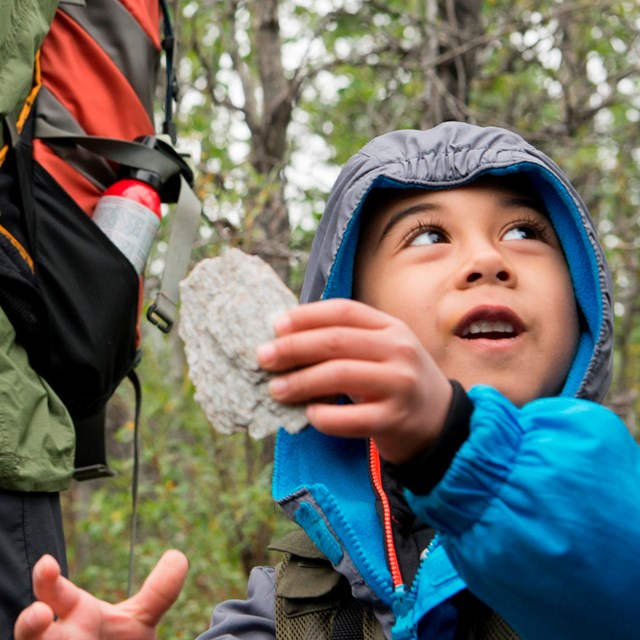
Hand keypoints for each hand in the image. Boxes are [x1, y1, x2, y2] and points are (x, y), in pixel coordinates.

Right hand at [15, 550, 187, 639]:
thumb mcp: (138, 622)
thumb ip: (158, 592)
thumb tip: (178, 556)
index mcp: (75, 615)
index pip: (56, 594)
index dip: (49, 580)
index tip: (47, 563)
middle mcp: (57, 639)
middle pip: (32, 632)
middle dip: (31, 623)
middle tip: (40, 613)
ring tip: (41, 625)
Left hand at [257, 299, 451, 463]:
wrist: (441, 422)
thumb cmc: (398, 381)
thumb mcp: (383, 350)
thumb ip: (347, 341)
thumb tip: (287, 336)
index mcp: (391, 328)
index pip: (344, 311)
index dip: (306, 316)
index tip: (275, 325)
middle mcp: (399, 350)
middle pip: (336, 341)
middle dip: (293, 348)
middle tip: (263, 357)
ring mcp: (400, 385)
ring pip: (339, 375)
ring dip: (300, 382)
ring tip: (275, 389)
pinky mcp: (395, 420)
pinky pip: (350, 418)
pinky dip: (323, 417)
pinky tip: (309, 415)